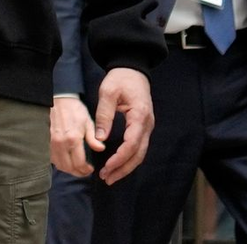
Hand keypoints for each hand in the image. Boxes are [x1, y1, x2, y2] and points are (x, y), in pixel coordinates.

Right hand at [50, 94, 100, 176]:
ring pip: (59, 165)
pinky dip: (59, 163)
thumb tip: (100, 149)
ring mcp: (51, 143)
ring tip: (76, 167)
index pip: (79, 164)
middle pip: (68, 168)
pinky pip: (52, 158)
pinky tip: (66, 160)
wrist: (59, 99)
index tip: (90, 168)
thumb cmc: (75, 110)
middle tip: (84, 171)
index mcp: (73, 139)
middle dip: (78, 172)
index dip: (86, 170)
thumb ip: (93, 138)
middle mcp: (60, 144)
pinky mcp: (46, 141)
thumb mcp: (88, 122)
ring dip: (68, 169)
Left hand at [93, 67, 153, 185]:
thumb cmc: (120, 78)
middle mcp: (147, 124)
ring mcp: (147, 126)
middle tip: (107, 178)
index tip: (107, 167)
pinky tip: (117, 164)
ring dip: (126, 166)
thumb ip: (104, 115)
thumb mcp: (108, 92)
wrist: (132, 68)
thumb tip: (99, 139)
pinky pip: (138, 147)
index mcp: (140, 115)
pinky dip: (128, 158)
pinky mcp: (143, 127)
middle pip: (138, 154)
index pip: (132, 144)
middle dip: (123, 168)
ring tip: (110, 176)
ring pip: (140, 153)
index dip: (120, 158)